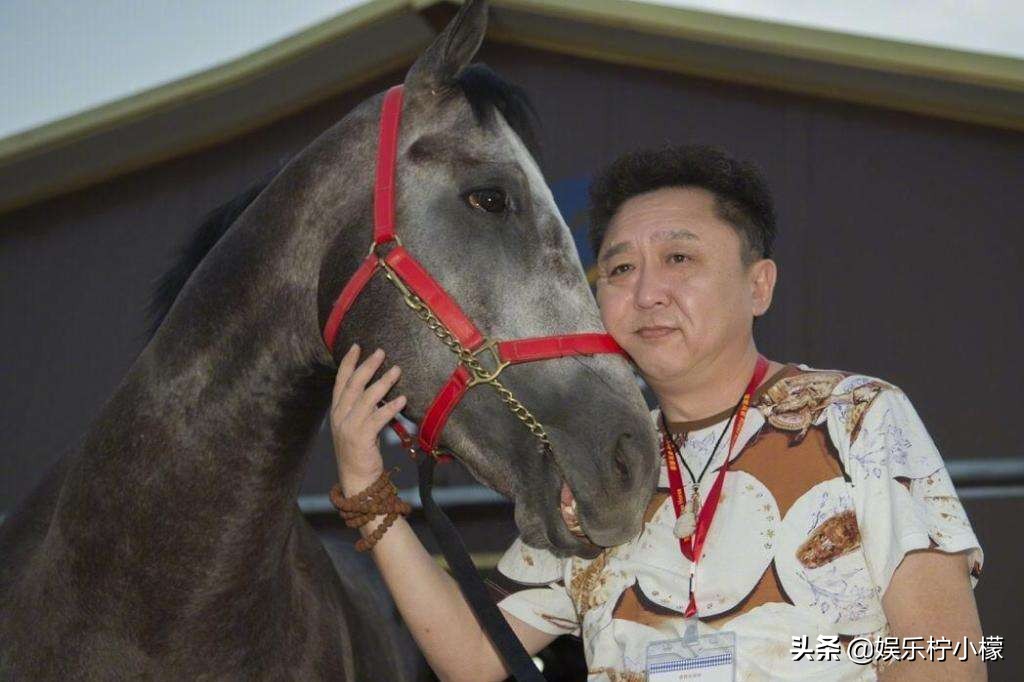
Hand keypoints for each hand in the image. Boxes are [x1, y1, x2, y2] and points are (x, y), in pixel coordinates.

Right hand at [330, 344, 406, 495]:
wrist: (357, 481)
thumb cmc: (361, 452)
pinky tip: (402, 399)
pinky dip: (390, 407)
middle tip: (381, 352)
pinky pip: (377, 418)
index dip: (348, 363)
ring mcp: (349, 427)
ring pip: (366, 398)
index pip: (340, 381)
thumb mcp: (359, 426)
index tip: (357, 346)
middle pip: (353, 385)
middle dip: (367, 366)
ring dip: (383, 382)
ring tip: (397, 370)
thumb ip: (364, 408)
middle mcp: (340, 417)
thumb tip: (380, 388)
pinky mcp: (361, 438)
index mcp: (337, 411)